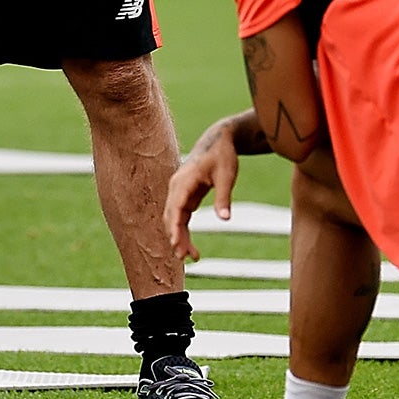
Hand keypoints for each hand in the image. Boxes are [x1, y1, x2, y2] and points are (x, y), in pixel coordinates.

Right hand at [164, 118, 240, 261]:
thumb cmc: (223, 155)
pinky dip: (183, 232)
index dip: (174, 227)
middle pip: (171, 217)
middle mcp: (176, 187)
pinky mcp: (185, 196)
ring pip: (174, 219)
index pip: (175, 207)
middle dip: (176, 237)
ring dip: (179, 238)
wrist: (219, 140)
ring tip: (191, 257)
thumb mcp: (227, 175)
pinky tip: (190, 247)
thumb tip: (225, 220)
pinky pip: (181, 217)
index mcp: (184, 181)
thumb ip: (224, 197)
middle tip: (185, 258)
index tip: (176, 244)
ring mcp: (179, 192)